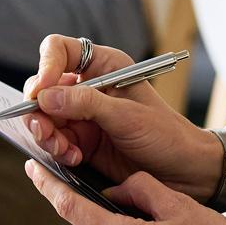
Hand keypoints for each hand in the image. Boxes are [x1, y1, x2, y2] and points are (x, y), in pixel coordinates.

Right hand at [24, 36, 225, 216]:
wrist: (185, 172)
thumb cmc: (166, 135)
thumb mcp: (127, 116)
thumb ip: (86, 104)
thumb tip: (46, 96)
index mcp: (104, 66)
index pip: (59, 51)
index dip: (45, 67)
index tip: (41, 91)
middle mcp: (89, 88)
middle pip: (44, 88)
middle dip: (40, 111)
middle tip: (47, 131)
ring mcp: (83, 116)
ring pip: (45, 118)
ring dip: (48, 135)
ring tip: (66, 150)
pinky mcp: (81, 142)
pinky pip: (54, 142)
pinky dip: (57, 152)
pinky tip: (75, 159)